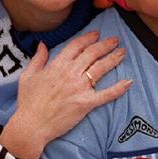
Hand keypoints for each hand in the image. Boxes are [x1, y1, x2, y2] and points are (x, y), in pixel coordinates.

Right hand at [0, 32, 131, 158]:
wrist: (32, 124)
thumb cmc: (28, 101)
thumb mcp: (28, 75)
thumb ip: (38, 58)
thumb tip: (43, 44)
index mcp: (57, 65)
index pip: (76, 46)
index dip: (88, 38)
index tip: (97, 34)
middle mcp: (70, 73)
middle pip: (92, 53)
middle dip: (105, 45)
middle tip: (115, 40)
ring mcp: (80, 88)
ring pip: (101, 68)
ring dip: (113, 59)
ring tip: (122, 52)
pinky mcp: (86, 103)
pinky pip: (106, 94)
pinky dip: (119, 88)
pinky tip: (129, 82)